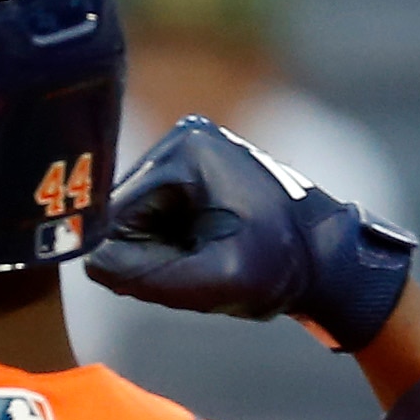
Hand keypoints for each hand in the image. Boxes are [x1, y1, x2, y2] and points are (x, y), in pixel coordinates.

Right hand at [86, 117, 417, 349]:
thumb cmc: (282, 267)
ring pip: (135, 219)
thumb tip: (90, 262)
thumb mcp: (212, 282)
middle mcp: (181, 138)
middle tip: (202, 267)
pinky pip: (155, 215)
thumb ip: (144, 277)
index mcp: (186, 152)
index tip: (186, 272)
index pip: (115, 217)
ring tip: (211, 257)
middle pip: (122, 215)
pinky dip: (173, 242)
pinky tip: (209, 247)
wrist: (329, 257)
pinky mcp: (194, 166)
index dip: (139, 258)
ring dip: (162, 250)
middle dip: (152, 251)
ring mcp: (187, 149)